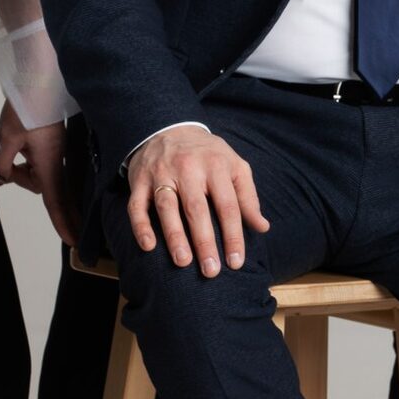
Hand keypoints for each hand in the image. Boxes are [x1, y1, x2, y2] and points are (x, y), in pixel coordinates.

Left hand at [0, 106, 76, 246]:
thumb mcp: (6, 139)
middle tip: (4, 172)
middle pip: (42, 189)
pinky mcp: (52, 145)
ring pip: (38, 175)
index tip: (72, 241)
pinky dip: (24, 162)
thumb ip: (2, 164)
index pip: (56, 202)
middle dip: (22, 182)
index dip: (63, 223)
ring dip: (20, 169)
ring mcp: (56, 153)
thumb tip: (1, 176)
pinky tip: (11, 151)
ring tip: (4, 150)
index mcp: (49, 165)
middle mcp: (56, 162)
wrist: (38, 83)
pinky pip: (39, 163)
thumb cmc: (27, 109)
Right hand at [127, 125, 269, 276]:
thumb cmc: (208, 155)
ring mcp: (161, 174)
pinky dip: (141, 226)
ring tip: (183, 262)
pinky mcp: (140, 181)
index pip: (227, 205)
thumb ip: (248, 196)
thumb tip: (262, 227)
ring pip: (166, 206)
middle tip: (211, 271)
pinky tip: (148, 246)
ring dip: (174, 235)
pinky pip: (136, 205)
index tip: (236, 262)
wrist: (169, 127)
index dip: (233, 235)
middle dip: (204, 241)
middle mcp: (188, 168)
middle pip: (196, 208)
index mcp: (216, 165)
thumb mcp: (234, 166)